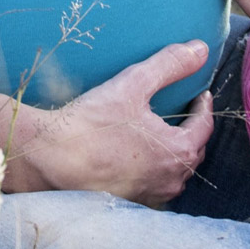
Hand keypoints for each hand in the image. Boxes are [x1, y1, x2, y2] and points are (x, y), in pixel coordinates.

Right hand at [14, 41, 214, 206]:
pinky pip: (153, 183)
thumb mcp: (134, 84)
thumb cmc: (91, 123)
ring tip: (164, 131)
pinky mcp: (128, 201)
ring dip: (175, 151)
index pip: (204, 126)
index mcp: (178, 152)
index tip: (199, 93)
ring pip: (175, 171)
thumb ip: (170, 65)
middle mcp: (169, 179)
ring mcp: (150, 194)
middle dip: (192, 129)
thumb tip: (201, 49)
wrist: (45, 159)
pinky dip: (154, 167)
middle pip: (193, 151)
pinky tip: (139, 154)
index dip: (203, 107)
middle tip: (184, 110)